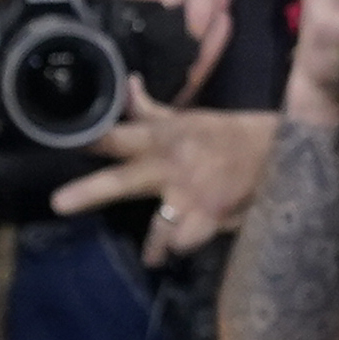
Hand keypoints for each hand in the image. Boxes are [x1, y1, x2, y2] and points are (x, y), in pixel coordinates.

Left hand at [50, 105, 281, 263]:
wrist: (280, 152)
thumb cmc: (229, 136)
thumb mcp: (190, 119)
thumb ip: (152, 112)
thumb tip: (128, 83)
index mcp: (162, 138)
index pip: (117, 136)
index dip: (88, 138)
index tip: (61, 139)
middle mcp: (170, 165)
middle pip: (121, 180)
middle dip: (89, 192)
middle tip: (58, 203)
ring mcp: (190, 194)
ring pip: (157, 229)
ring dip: (155, 246)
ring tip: (153, 256)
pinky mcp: (211, 218)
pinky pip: (184, 242)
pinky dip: (183, 247)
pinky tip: (186, 246)